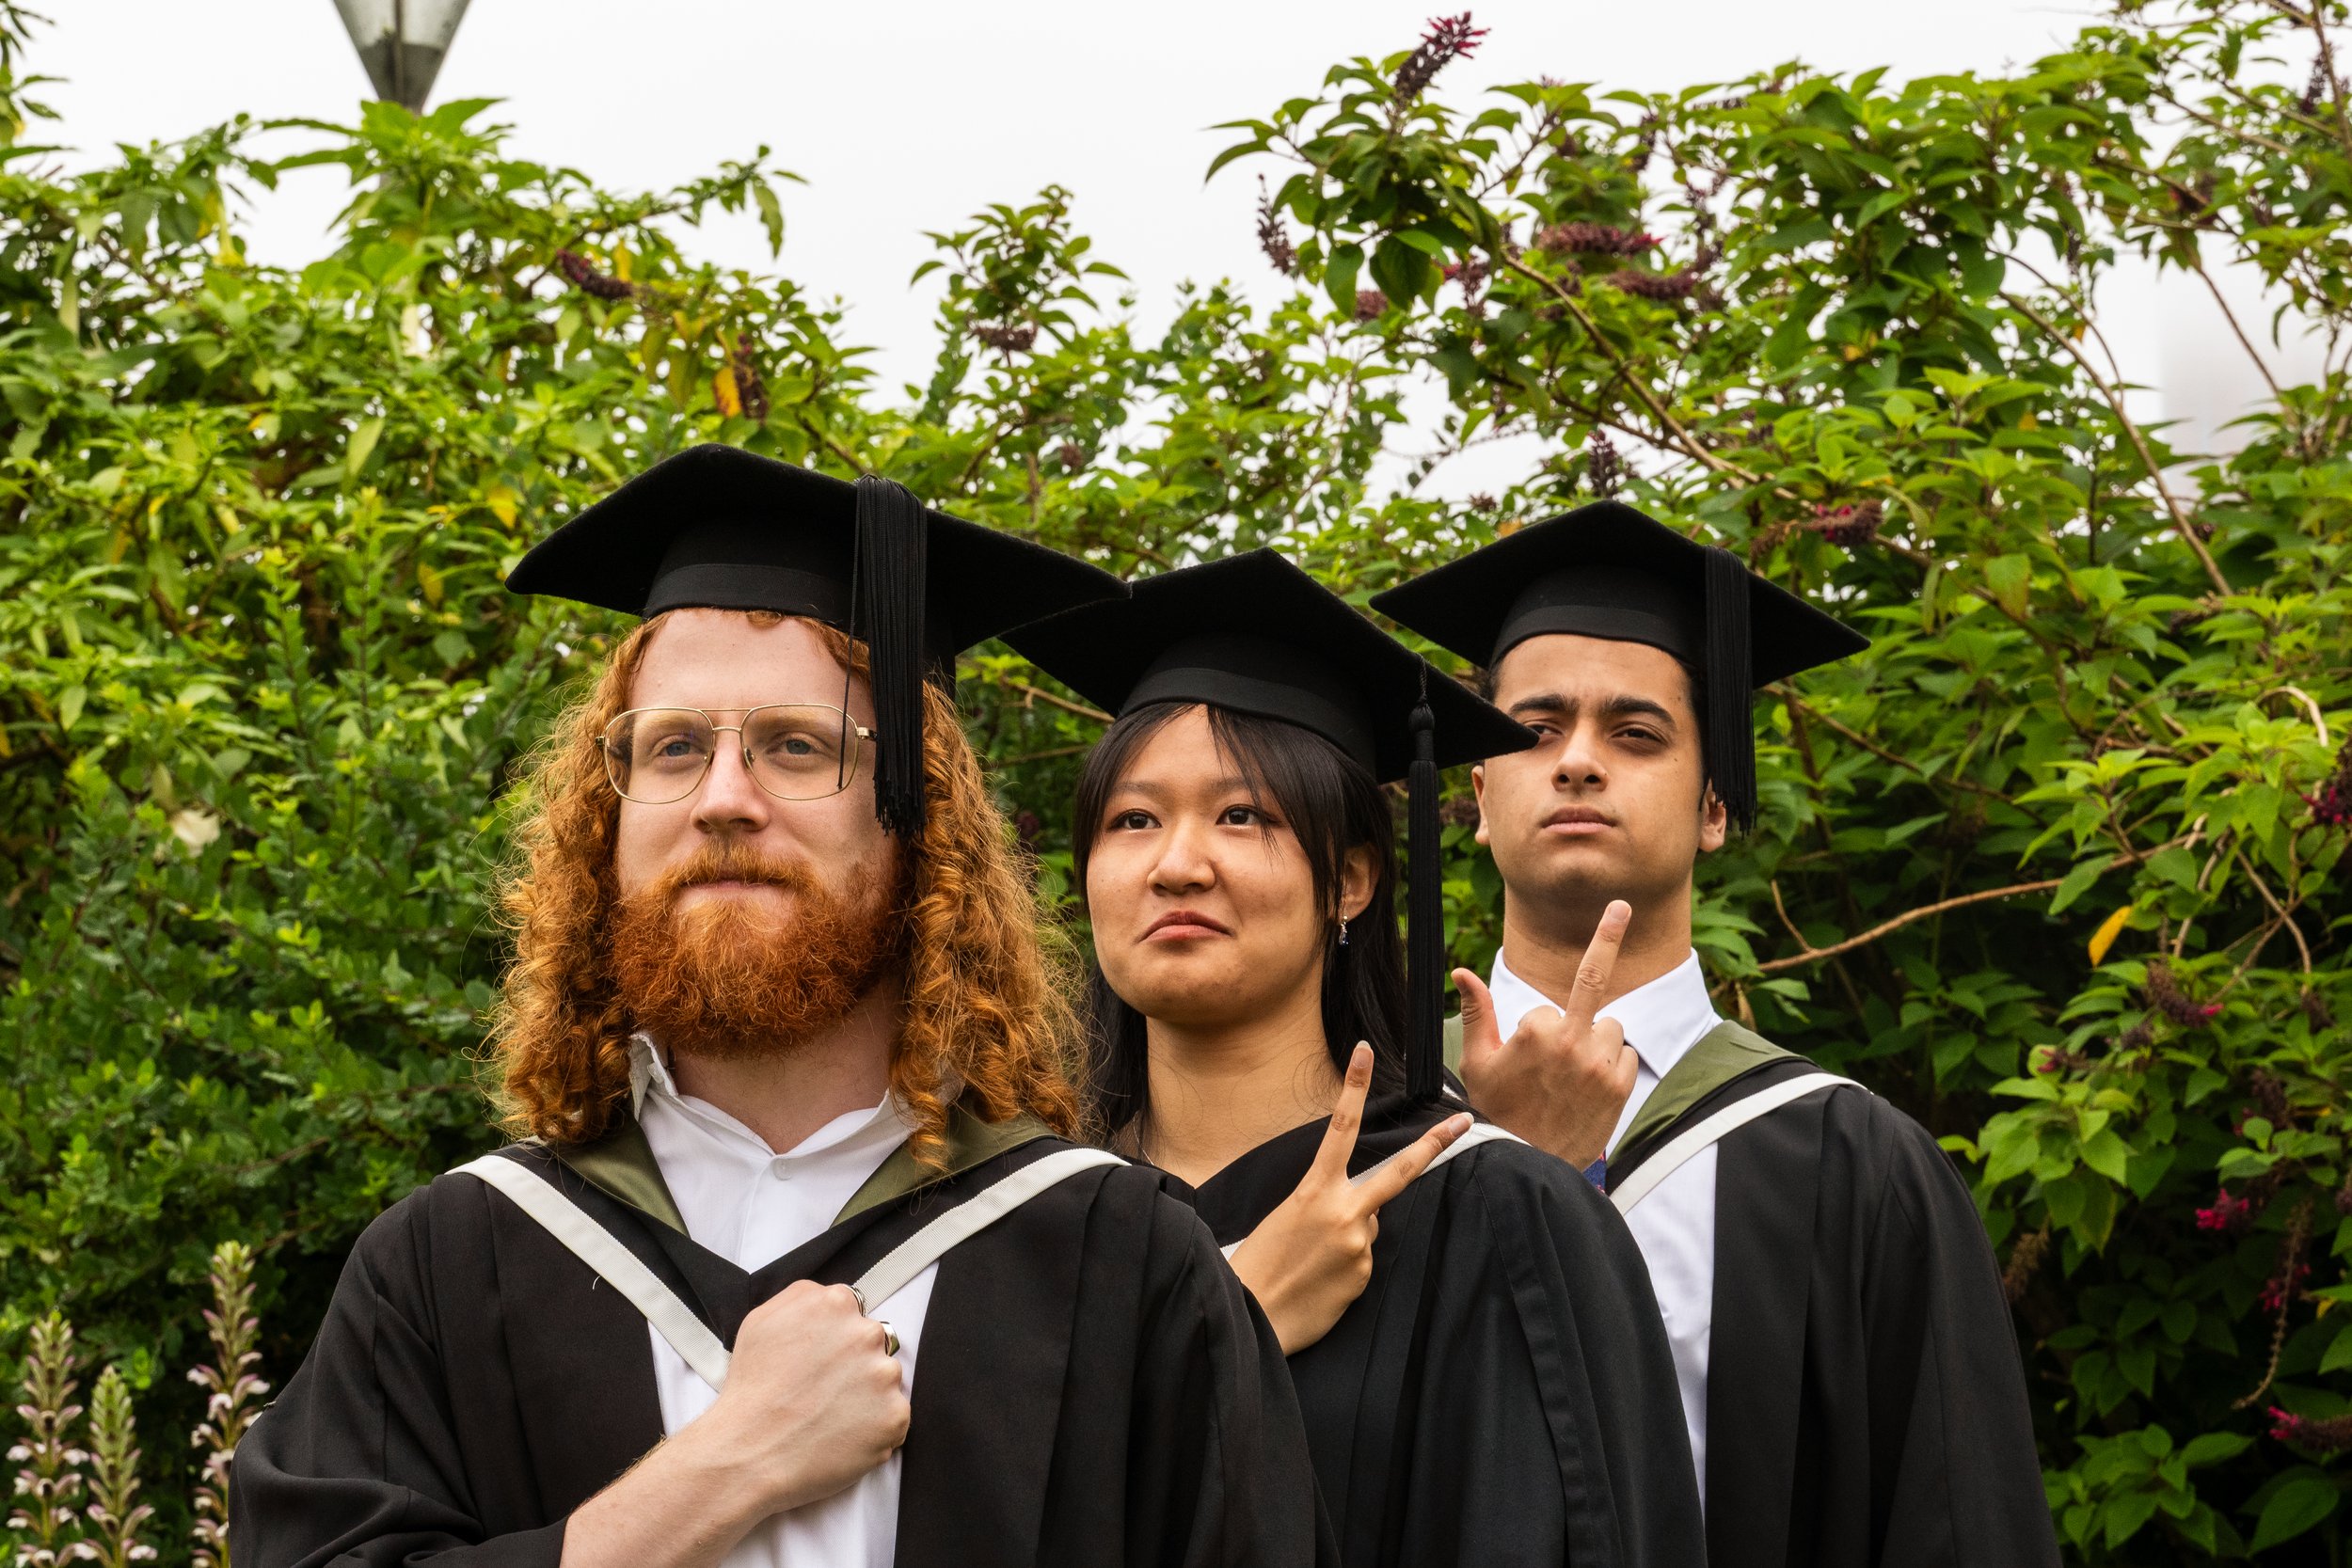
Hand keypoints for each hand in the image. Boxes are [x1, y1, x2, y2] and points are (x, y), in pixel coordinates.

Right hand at [691, 1278, 910, 1514]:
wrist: (749, 1452)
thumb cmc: (751, 1388)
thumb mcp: (762, 1320)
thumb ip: (804, 1296)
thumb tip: (832, 1298)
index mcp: (836, 1304)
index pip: (852, 1312)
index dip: (835, 1338)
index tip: (821, 1360)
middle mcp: (867, 1334)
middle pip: (874, 1343)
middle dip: (854, 1363)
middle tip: (823, 1391)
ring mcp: (885, 1376)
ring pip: (885, 1380)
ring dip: (867, 1395)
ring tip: (829, 1417)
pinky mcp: (895, 1416)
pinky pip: (893, 1418)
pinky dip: (874, 1429)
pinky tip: (842, 1436)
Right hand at [1227, 1044, 1470, 1354]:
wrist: (1254, 1316)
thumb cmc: (1259, 1264)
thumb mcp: (1284, 1218)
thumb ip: (1326, 1204)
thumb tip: (1363, 1212)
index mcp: (1313, 1191)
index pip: (1339, 1128)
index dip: (1353, 1088)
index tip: (1364, 1054)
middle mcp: (1344, 1212)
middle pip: (1400, 1170)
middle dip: (1435, 1143)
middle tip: (1464, 1121)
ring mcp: (1359, 1244)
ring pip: (1369, 1225)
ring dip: (1349, 1235)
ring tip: (1311, 1259)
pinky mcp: (1365, 1275)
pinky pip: (1363, 1259)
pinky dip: (1346, 1264)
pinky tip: (1320, 1280)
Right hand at [1454, 900, 1639, 1169]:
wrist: (1524, 1164)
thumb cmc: (1496, 1110)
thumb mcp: (1477, 1060)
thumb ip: (1476, 1011)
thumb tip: (1462, 971)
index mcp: (1534, 1031)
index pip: (1544, 1011)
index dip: (1534, 1031)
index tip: (1526, 1057)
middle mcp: (1570, 1042)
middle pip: (1593, 985)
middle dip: (1606, 941)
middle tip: (1620, 915)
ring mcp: (1598, 1064)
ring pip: (1610, 1027)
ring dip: (1596, 1040)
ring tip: (1575, 1070)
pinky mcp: (1618, 1087)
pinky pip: (1628, 1055)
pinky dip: (1614, 1064)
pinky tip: (1592, 1084)